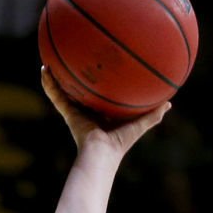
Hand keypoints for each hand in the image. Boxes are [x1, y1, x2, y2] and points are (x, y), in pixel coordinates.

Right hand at [41, 67, 170, 156]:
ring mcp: (76, 111)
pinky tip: (44, 69)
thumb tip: (169, 103)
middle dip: (77, 76)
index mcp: (104, 113)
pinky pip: (56, 95)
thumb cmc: (121, 143)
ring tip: (50, 57)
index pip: (101, 94)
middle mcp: (88, 111)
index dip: (100, 83)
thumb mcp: (139, 125)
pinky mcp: (68, 113)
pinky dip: (48, 84)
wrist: (101, 154)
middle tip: (75, 57)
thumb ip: (153, 115)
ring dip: (57, 75)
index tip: (99, 68)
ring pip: (64, 90)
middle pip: (81, 89)